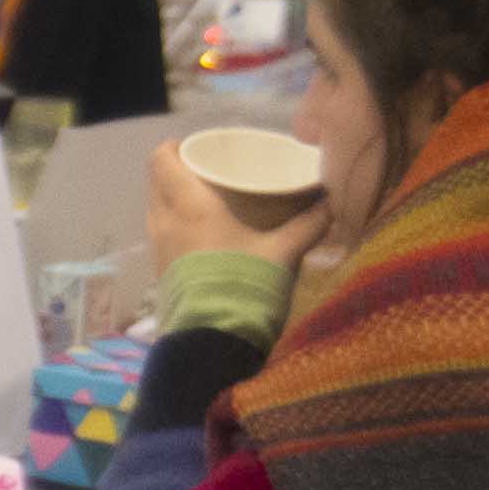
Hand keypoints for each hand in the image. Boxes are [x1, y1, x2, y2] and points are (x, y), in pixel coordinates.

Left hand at [145, 138, 326, 279]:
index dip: (173, 147)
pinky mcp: (160, 272)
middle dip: (175, 171)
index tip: (195, 147)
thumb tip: (332, 205)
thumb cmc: (245, 285)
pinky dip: (174, 225)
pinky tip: (201, 234)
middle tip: (206, 171)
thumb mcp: (283, 253)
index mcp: (189, 205)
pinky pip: (161, 234)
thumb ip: (308, 226)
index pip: (161, 160)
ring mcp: (158, 249)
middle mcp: (165, 222)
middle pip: (156, 182)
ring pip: (156, 209)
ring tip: (205, 200)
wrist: (214, 343)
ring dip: (172, 199)